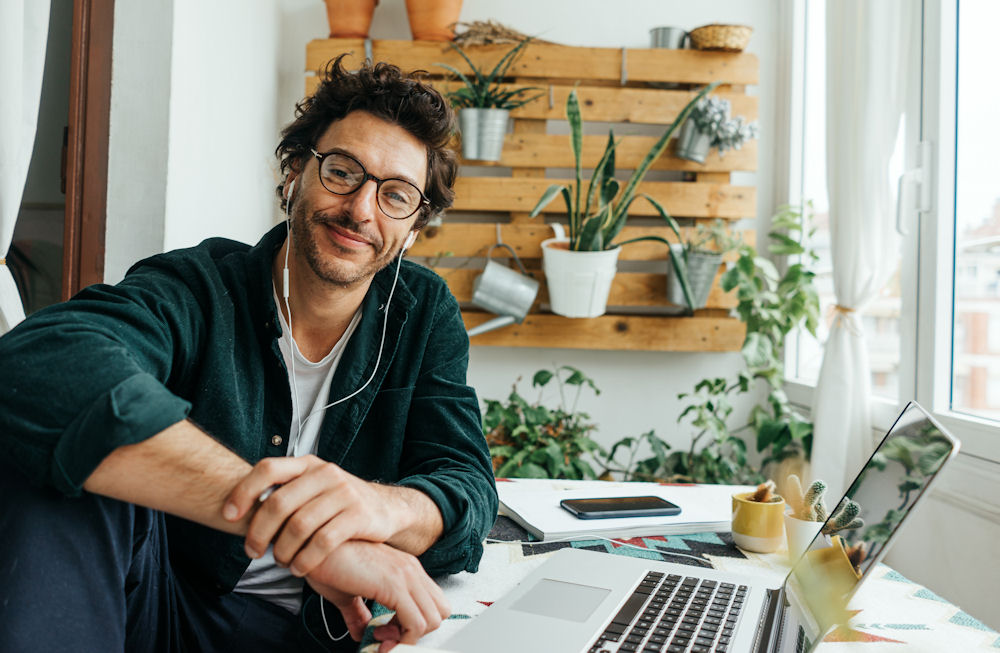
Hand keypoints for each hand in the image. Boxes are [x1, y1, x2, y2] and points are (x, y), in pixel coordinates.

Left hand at [223, 455, 405, 575]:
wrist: (386, 508)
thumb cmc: (338, 502)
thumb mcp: (314, 486)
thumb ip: (285, 492)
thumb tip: (238, 510)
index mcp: (308, 464)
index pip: (268, 469)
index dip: (243, 491)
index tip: (228, 516)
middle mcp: (325, 473)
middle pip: (279, 503)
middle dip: (259, 532)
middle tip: (252, 552)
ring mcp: (344, 493)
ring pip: (299, 526)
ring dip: (282, 551)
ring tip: (280, 562)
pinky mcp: (359, 516)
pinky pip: (323, 542)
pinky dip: (305, 559)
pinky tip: (300, 569)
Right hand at [306, 541, 449, 648]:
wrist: (313, 547)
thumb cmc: (326, 563)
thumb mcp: (347, 593)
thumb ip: (358, 613)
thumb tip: (360, 631)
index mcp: (404, 568)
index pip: (431, 603)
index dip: (414, 625)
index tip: (386, 632)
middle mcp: (410, 570)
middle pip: (439, 611)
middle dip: (416, 633)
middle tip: (386, 637)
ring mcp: (406, 575)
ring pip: (432, 620)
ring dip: (408, 639)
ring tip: (379, 637)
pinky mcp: (395, 585)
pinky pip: (416, 624)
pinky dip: (402, 640)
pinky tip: (377, 637)